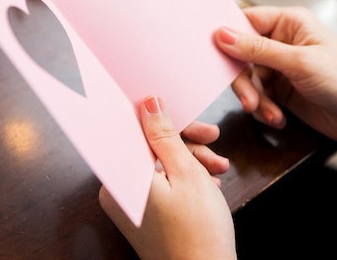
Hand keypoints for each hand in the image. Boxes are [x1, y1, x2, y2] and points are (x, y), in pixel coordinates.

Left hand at [99, 95, 236, 259]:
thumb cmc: (197, 232)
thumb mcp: (186, 173)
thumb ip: (165, 136)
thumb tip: (149, 103)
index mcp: (120, 177)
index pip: (134, 131)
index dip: (163, 118)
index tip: (185, 114)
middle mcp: (119, 190)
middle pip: (150, 147)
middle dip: (185, 142)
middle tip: (213, 139)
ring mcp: (132, 204)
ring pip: (160, 164)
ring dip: (191, 160)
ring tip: (217, 169)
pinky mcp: (145, 214)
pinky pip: (162, 184)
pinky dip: (186, 179)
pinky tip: (208, 182)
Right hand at [214, 6, 336, 145]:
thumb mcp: (299, 62)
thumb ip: (258, 49)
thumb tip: (223, 34)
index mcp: (289, 22)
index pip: (245, 21)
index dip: (228, 37)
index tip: (213, 55)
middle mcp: (282, 42)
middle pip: (241, 55)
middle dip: (243, 81)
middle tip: (249, 100)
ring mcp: (282, 67)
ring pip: (248, 79)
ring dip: (255, 99)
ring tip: (269, 113)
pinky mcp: (283, 90)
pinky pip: (259, 97)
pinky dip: (264, 109)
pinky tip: (279, 118)